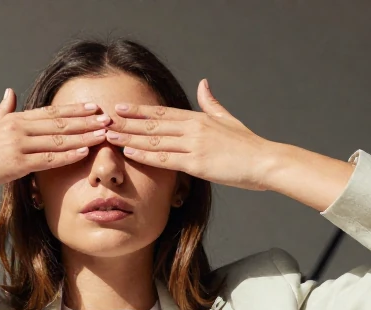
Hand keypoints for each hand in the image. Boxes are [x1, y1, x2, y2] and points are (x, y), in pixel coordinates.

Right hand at [0, 88, 110, 197]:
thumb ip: (2, 109)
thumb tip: (11, 92)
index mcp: (13, 119)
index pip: (50, 112)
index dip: (73, 110)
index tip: (92, 108)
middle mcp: (17, 128)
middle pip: (59, 123)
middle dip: (86, 121)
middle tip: (108, 118)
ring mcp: (17, 145)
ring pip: (58, 139)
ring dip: (84, 136)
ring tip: (103, 134)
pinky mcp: (16, 164)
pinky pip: (48, 159)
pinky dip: (68, 155)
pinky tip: (84, 152)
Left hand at [102, 78, 278, 190]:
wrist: (265, 162)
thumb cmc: (248, 145)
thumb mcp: (228, 119)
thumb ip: (211, 103)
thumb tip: (203, 84)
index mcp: (199, 118)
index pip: (163, 113)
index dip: (140, 111)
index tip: (121, 107)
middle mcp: (194, 128)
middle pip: (154, 124)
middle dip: (128, 122)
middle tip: (105, 119)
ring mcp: (195, 145)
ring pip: (155, 141)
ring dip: (130, 137)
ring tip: (110, 135)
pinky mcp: (197, 164)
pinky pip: (166, 159)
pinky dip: (145, 154)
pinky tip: (129, 151)